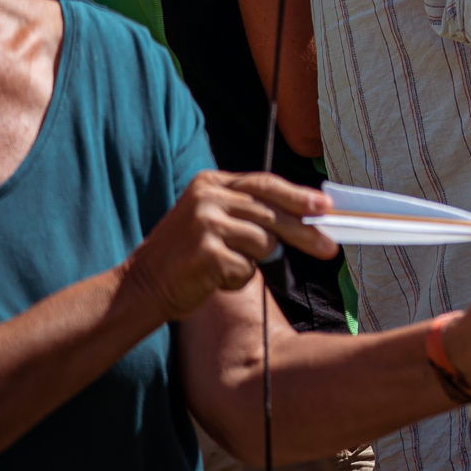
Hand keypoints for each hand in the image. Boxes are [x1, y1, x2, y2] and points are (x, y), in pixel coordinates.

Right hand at [123, 172, 337, 321]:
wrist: (141, 287)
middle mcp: (208, 197)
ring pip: (264, 243)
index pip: (266, 184)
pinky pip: (246, 268)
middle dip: (304, 232)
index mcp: (211, 182)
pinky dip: (236, 279)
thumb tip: (308, 216)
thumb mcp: (214, 220)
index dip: (299, 196)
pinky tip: (212, 278)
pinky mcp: (206, 253)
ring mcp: (205, 223)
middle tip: (329, 247)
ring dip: (253, 261)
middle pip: (272, 213)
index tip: (326, 207)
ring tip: (224, 265)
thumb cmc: (188, 256)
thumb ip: (251, 212)